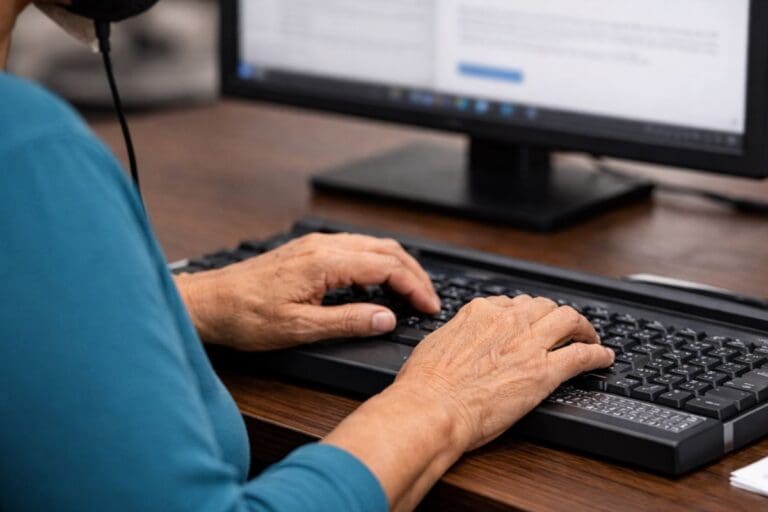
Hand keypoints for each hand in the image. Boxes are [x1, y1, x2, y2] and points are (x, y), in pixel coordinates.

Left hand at [174, 233, 440, 350]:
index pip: (386, 267)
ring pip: (373, 246)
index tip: (429, 308)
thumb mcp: (299, 328)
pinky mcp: (309, 251)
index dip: (414, 287)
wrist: (210, 303)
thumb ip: (348, 322)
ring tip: (412, 293)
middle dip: (414, 275)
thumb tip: (387, 319)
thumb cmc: (246, 316)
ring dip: (399, 266)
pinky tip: (380, 283)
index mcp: (325, 262)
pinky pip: (357, 249)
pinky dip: (379, 263)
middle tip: (429, 302)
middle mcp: (323, 246)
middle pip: (386, 250)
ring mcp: (316, 245)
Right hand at [324, 295, 613, 510]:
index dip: (525, 313)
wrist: (432, 408)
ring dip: (583, 327)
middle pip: (544, 306)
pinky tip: (604, 358)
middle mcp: (508, 321)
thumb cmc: (425, 385)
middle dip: (555, 315)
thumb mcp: (435, 344)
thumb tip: (455, 341)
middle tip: (563, 327)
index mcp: (480, 312)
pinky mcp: (544, 372)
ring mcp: (529, 344)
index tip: (529, 322)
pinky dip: (598, 354)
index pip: (512, 303)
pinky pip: (582, 355)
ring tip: (589, 337)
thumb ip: (454, 336)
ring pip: (569, 320)